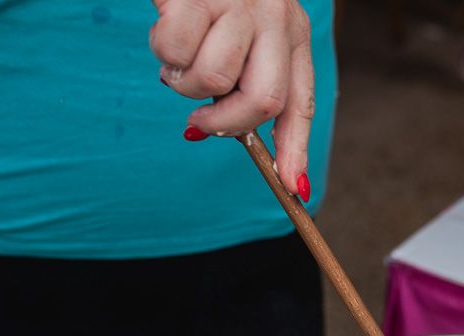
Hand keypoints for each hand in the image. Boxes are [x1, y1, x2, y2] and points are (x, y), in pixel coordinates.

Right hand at [151, 0, 314, 197]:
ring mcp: (240, 6)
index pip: (301, 103)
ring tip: (178, 56)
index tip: (293, 188)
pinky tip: (167, 25)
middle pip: (262, 102)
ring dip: (183, 80)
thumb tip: (210, 133)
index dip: (297, 150)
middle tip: (198, 119)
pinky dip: (162, 51)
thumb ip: (240, 78)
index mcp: (292, 34)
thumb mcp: (241, 32)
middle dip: (224, 123)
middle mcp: (276, 19)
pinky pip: (175, 53)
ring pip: (213, 80)